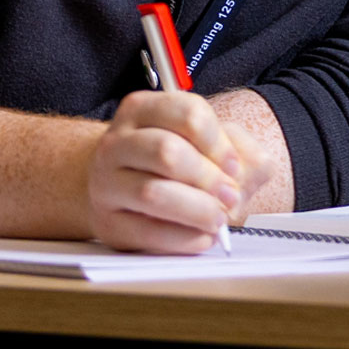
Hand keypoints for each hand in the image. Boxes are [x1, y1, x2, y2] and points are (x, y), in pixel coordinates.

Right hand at [89, 89, 254, 252]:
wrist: (124, 191)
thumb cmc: (172, 166)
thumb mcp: (209, 146)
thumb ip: (240, 152)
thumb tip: (242, 175)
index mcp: (143, 110)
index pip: (188, 114)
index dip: (219, 145)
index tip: (233, 167)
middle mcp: (117, 142)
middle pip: (167, 152)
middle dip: (209, 178)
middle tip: (229, 196)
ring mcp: (106, 182)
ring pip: (153, 193)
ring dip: (197, 209)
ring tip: (218, 218)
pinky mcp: (109, 222)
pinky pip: (148, 232)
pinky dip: (185, 238)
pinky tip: (201, 236)